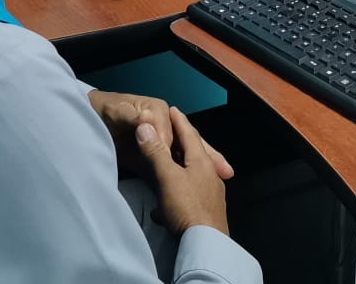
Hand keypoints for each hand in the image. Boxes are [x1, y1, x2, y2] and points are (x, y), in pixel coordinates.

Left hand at [87, 90, 233, 180]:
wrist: (90, 116)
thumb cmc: (102, 111)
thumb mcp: (115, 112)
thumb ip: (131, 117)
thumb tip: (146, 120)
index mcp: (157, 111)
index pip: (172, 133)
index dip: (179, 151)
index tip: (183, 168)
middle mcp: (162, 124)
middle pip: (188, 142)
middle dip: (209, 156)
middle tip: (225, 172)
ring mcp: (159, 141)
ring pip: (184, 155)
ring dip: (203, 167)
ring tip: (220, 178)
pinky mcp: (152, 155)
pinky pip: (172, 165)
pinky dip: (184, 176)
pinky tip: (194, 189)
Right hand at [135, 107, 229, 235]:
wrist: (206, 244)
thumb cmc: (188, 208)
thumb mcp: (168, 177)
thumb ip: (156, 152)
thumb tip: (145, 127)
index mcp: (201, 162)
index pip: (190, 134)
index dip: (179, 121)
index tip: (173, 110)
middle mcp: (209, 175)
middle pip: (194, 152)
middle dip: (182, 142)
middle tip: (172, 132)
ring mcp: (210, 194)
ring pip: (192, 173)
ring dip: (179, 167)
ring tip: (168, 165)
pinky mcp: (206, 211)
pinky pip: (189, 194)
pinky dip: (177, 192)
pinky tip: (165, 206)